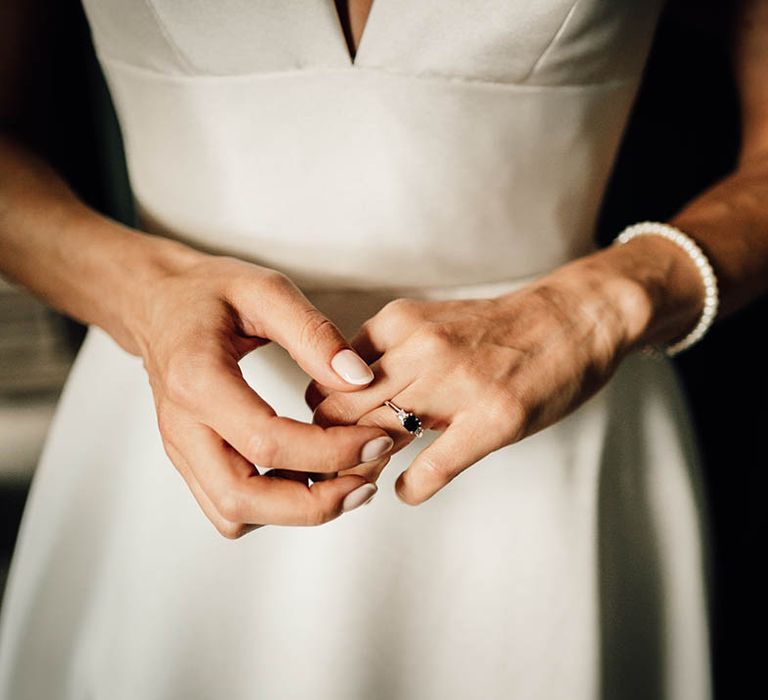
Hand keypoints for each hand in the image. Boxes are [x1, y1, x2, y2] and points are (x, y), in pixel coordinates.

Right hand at [126, 250, 392, 536]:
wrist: (156, 301)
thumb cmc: (208, 292)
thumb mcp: (265, 290)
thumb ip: (313, 334)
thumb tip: (359, 380)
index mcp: (197, 380)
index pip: (268, 443)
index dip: (331, 451)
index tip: (377, 440)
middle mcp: (182, 425)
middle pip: (242, 499)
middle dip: (314, 504)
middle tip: (366, 483)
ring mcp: (180, 448)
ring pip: (233, 514)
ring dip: (294, 512)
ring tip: (346, 483)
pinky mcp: (189, 458)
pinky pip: (227, 507)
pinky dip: (273, 507)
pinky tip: (309, 477)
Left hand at [307, 255, 657, 504]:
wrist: (571, 320)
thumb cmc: (496, 331)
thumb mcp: (429, 323)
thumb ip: (383, 355)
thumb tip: (336, 401)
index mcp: (398, 323)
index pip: (328, 378)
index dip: (321, 415)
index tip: (326, 436)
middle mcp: (421, 348)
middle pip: (340, 410)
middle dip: (331, 446)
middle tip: (340, 466)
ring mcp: (459, 383)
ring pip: (376, 436)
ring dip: (367, 467)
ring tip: (373, 475)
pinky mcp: (494, 418)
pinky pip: (430, 468)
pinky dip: (412, 487)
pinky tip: (411, 487)